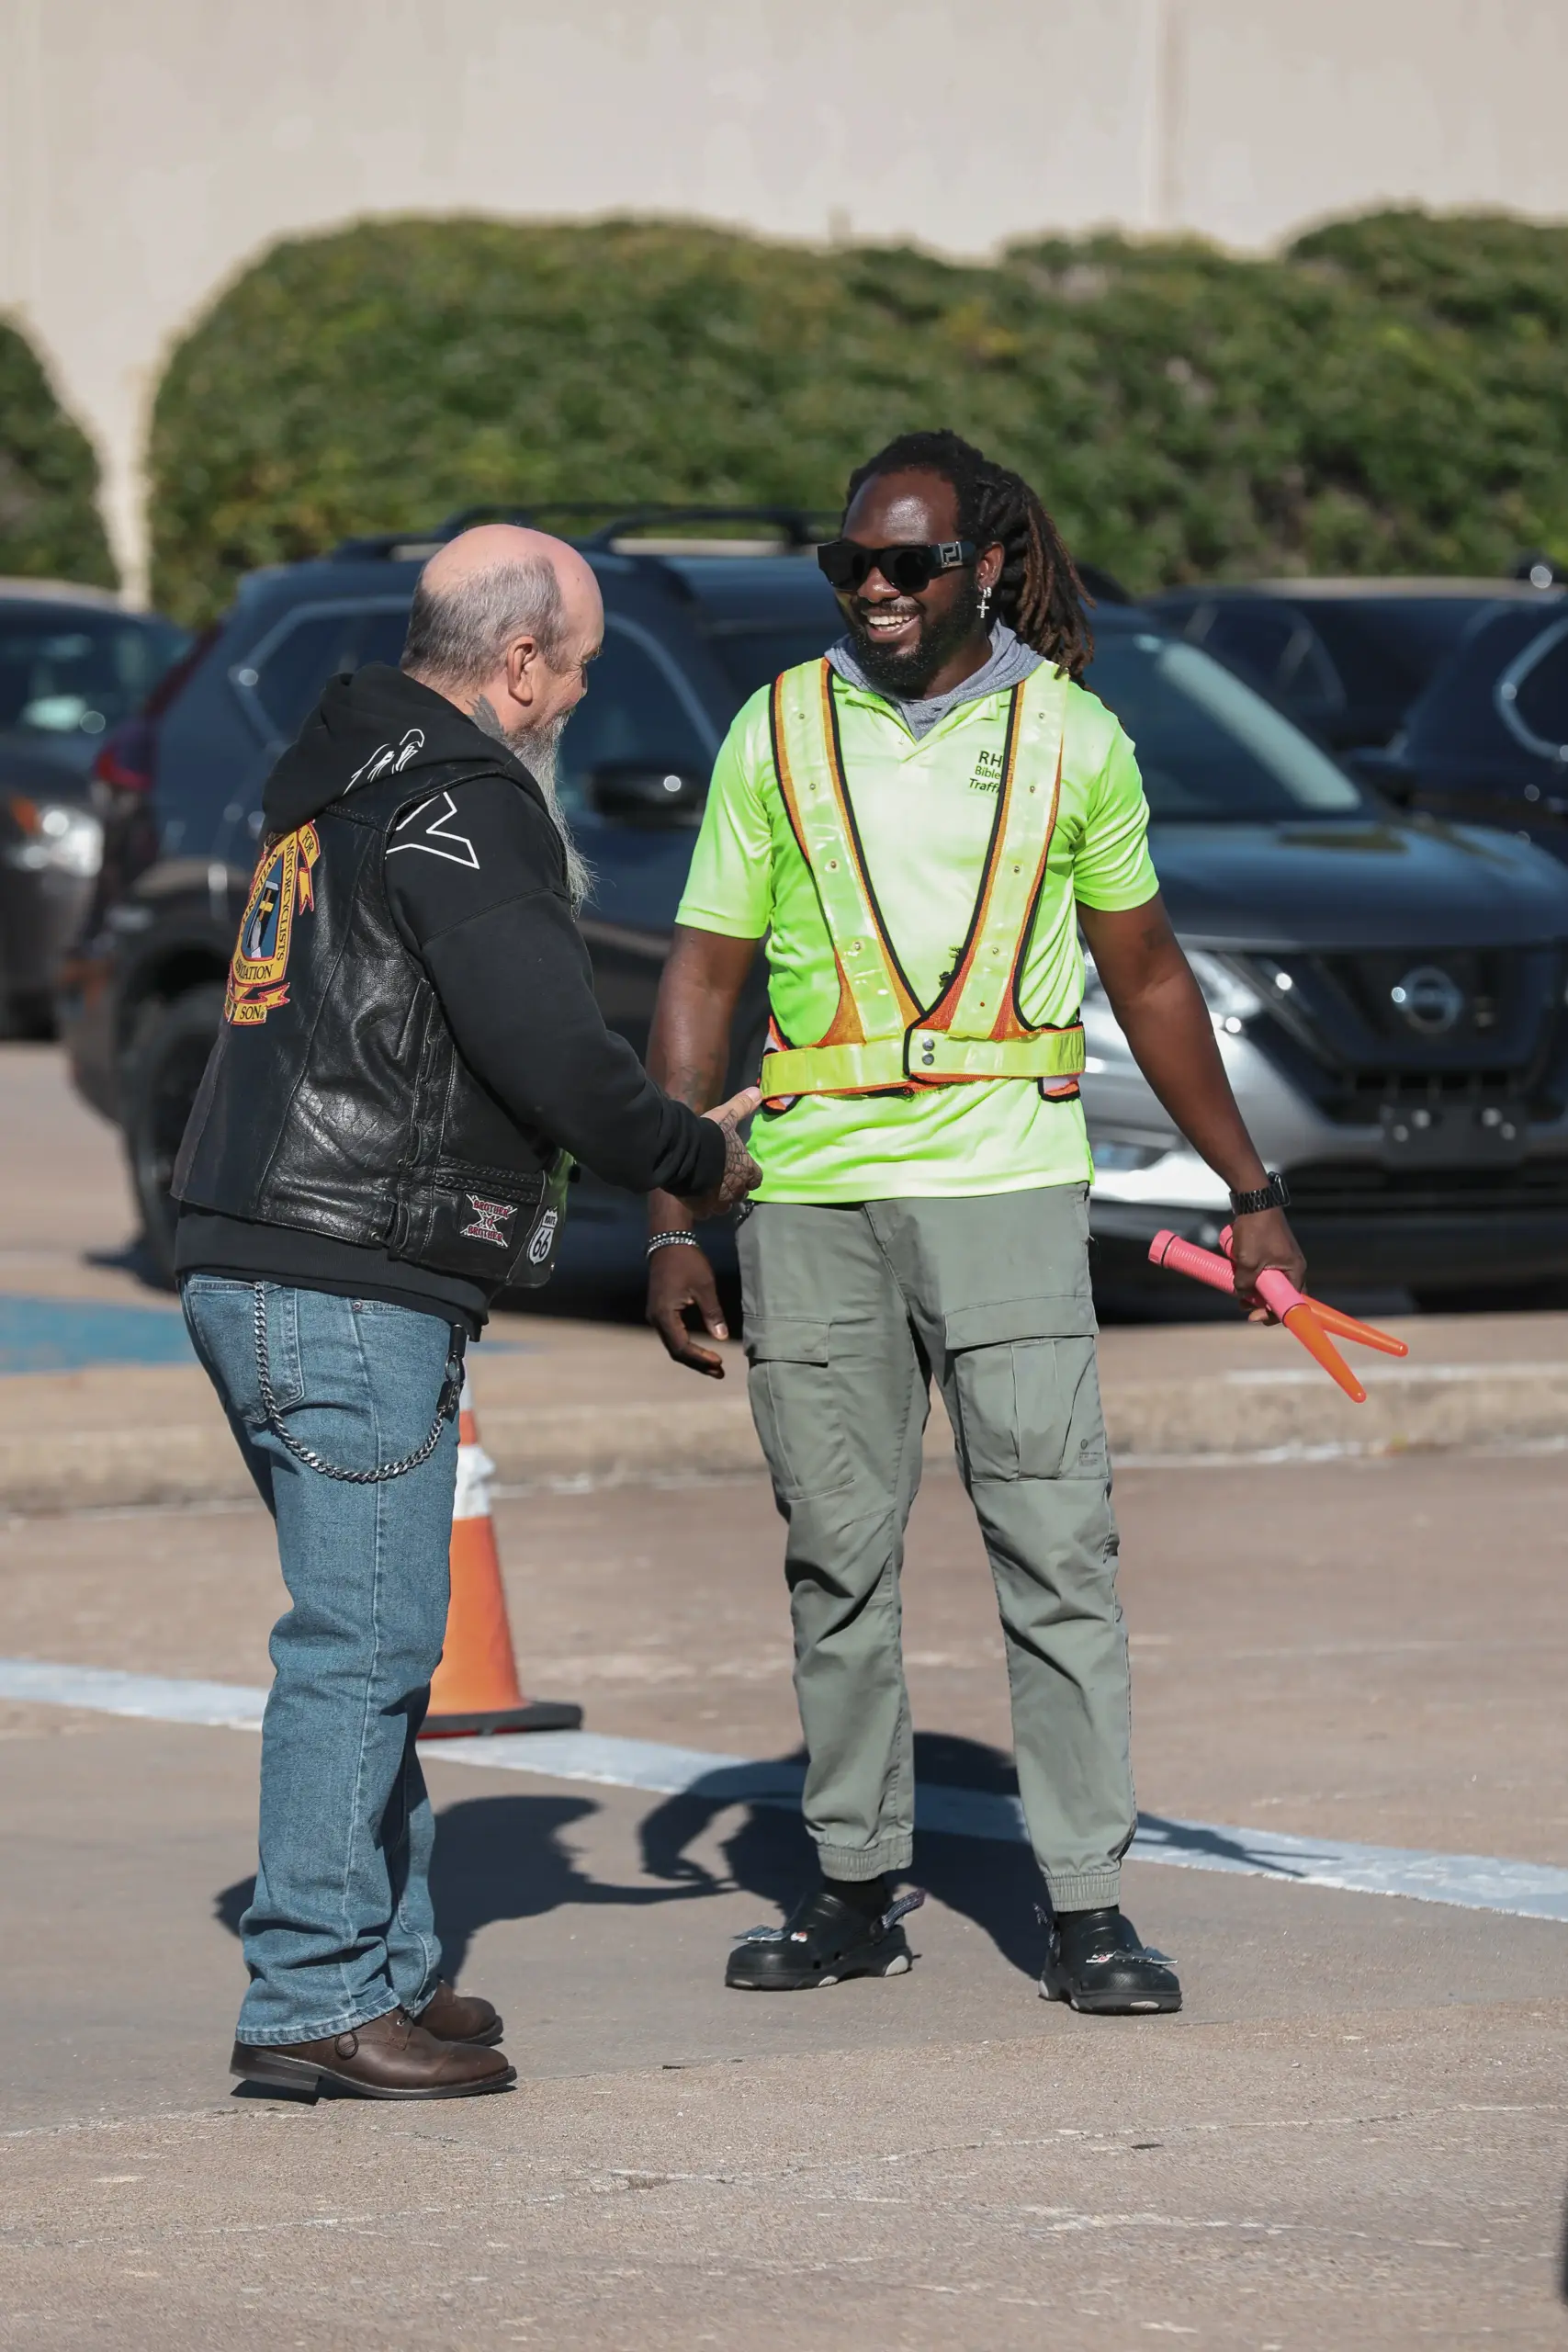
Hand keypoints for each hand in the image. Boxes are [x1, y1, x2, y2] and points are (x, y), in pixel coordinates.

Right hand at [648, 1239, 730, 1377]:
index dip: (700, 1358)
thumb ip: (712, 1313)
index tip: (720, 1362)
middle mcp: (655, 1320)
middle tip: (719, 1373)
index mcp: (665, 1315)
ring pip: (673, 1345)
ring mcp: (655, 1317)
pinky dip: (687, 1346)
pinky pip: (672, 1336)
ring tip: (713, 1367)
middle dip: (698, 1363)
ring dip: (693, 1357)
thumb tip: (721, 1338)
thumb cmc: (687, 1262)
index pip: (682, 1347)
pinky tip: (701, 1351)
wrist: (667, 1242)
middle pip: (675, 1351)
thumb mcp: (705, 1287)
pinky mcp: (659, 1312)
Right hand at [682, 1084, 762, 1218]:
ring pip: (723, 1207)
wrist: (686, 1153)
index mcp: (747, 1170)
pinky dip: (701, 1207)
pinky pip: (704, 1213)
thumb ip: (742, 1106)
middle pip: (740, 1194)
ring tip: (707, 1190)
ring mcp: (719, 1201)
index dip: (749, 1175)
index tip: (741, 1170)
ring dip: (718, 1200)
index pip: (756, 1178)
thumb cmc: (711, 1135)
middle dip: (733, 1189)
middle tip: (722, 1179)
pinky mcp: (701, 1208)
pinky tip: (693, 1199)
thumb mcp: (727, 1117)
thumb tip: (757, 1091)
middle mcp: (737, 1189)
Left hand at [1228, 1205, 1306, 1320]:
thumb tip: (1242, 1294)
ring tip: (1237, 1289)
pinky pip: (1263, 1269)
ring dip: (1253, 1289)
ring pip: (1269, 1282)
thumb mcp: (1248, 1262)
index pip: (1290, 1303)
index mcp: (1295, 1271)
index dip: (1272, 1314)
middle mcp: (1293, 1266)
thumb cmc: (1256, 1230)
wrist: (1254, 1200)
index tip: (1253, 1316)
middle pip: (1279, 1294)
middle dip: (1260, 1302)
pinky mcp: (1272, 1250)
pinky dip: (1252, 1275)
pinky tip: (1239, 1272)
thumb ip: (1245, 1284)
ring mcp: (1282, 1258)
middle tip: (1242, 1305)